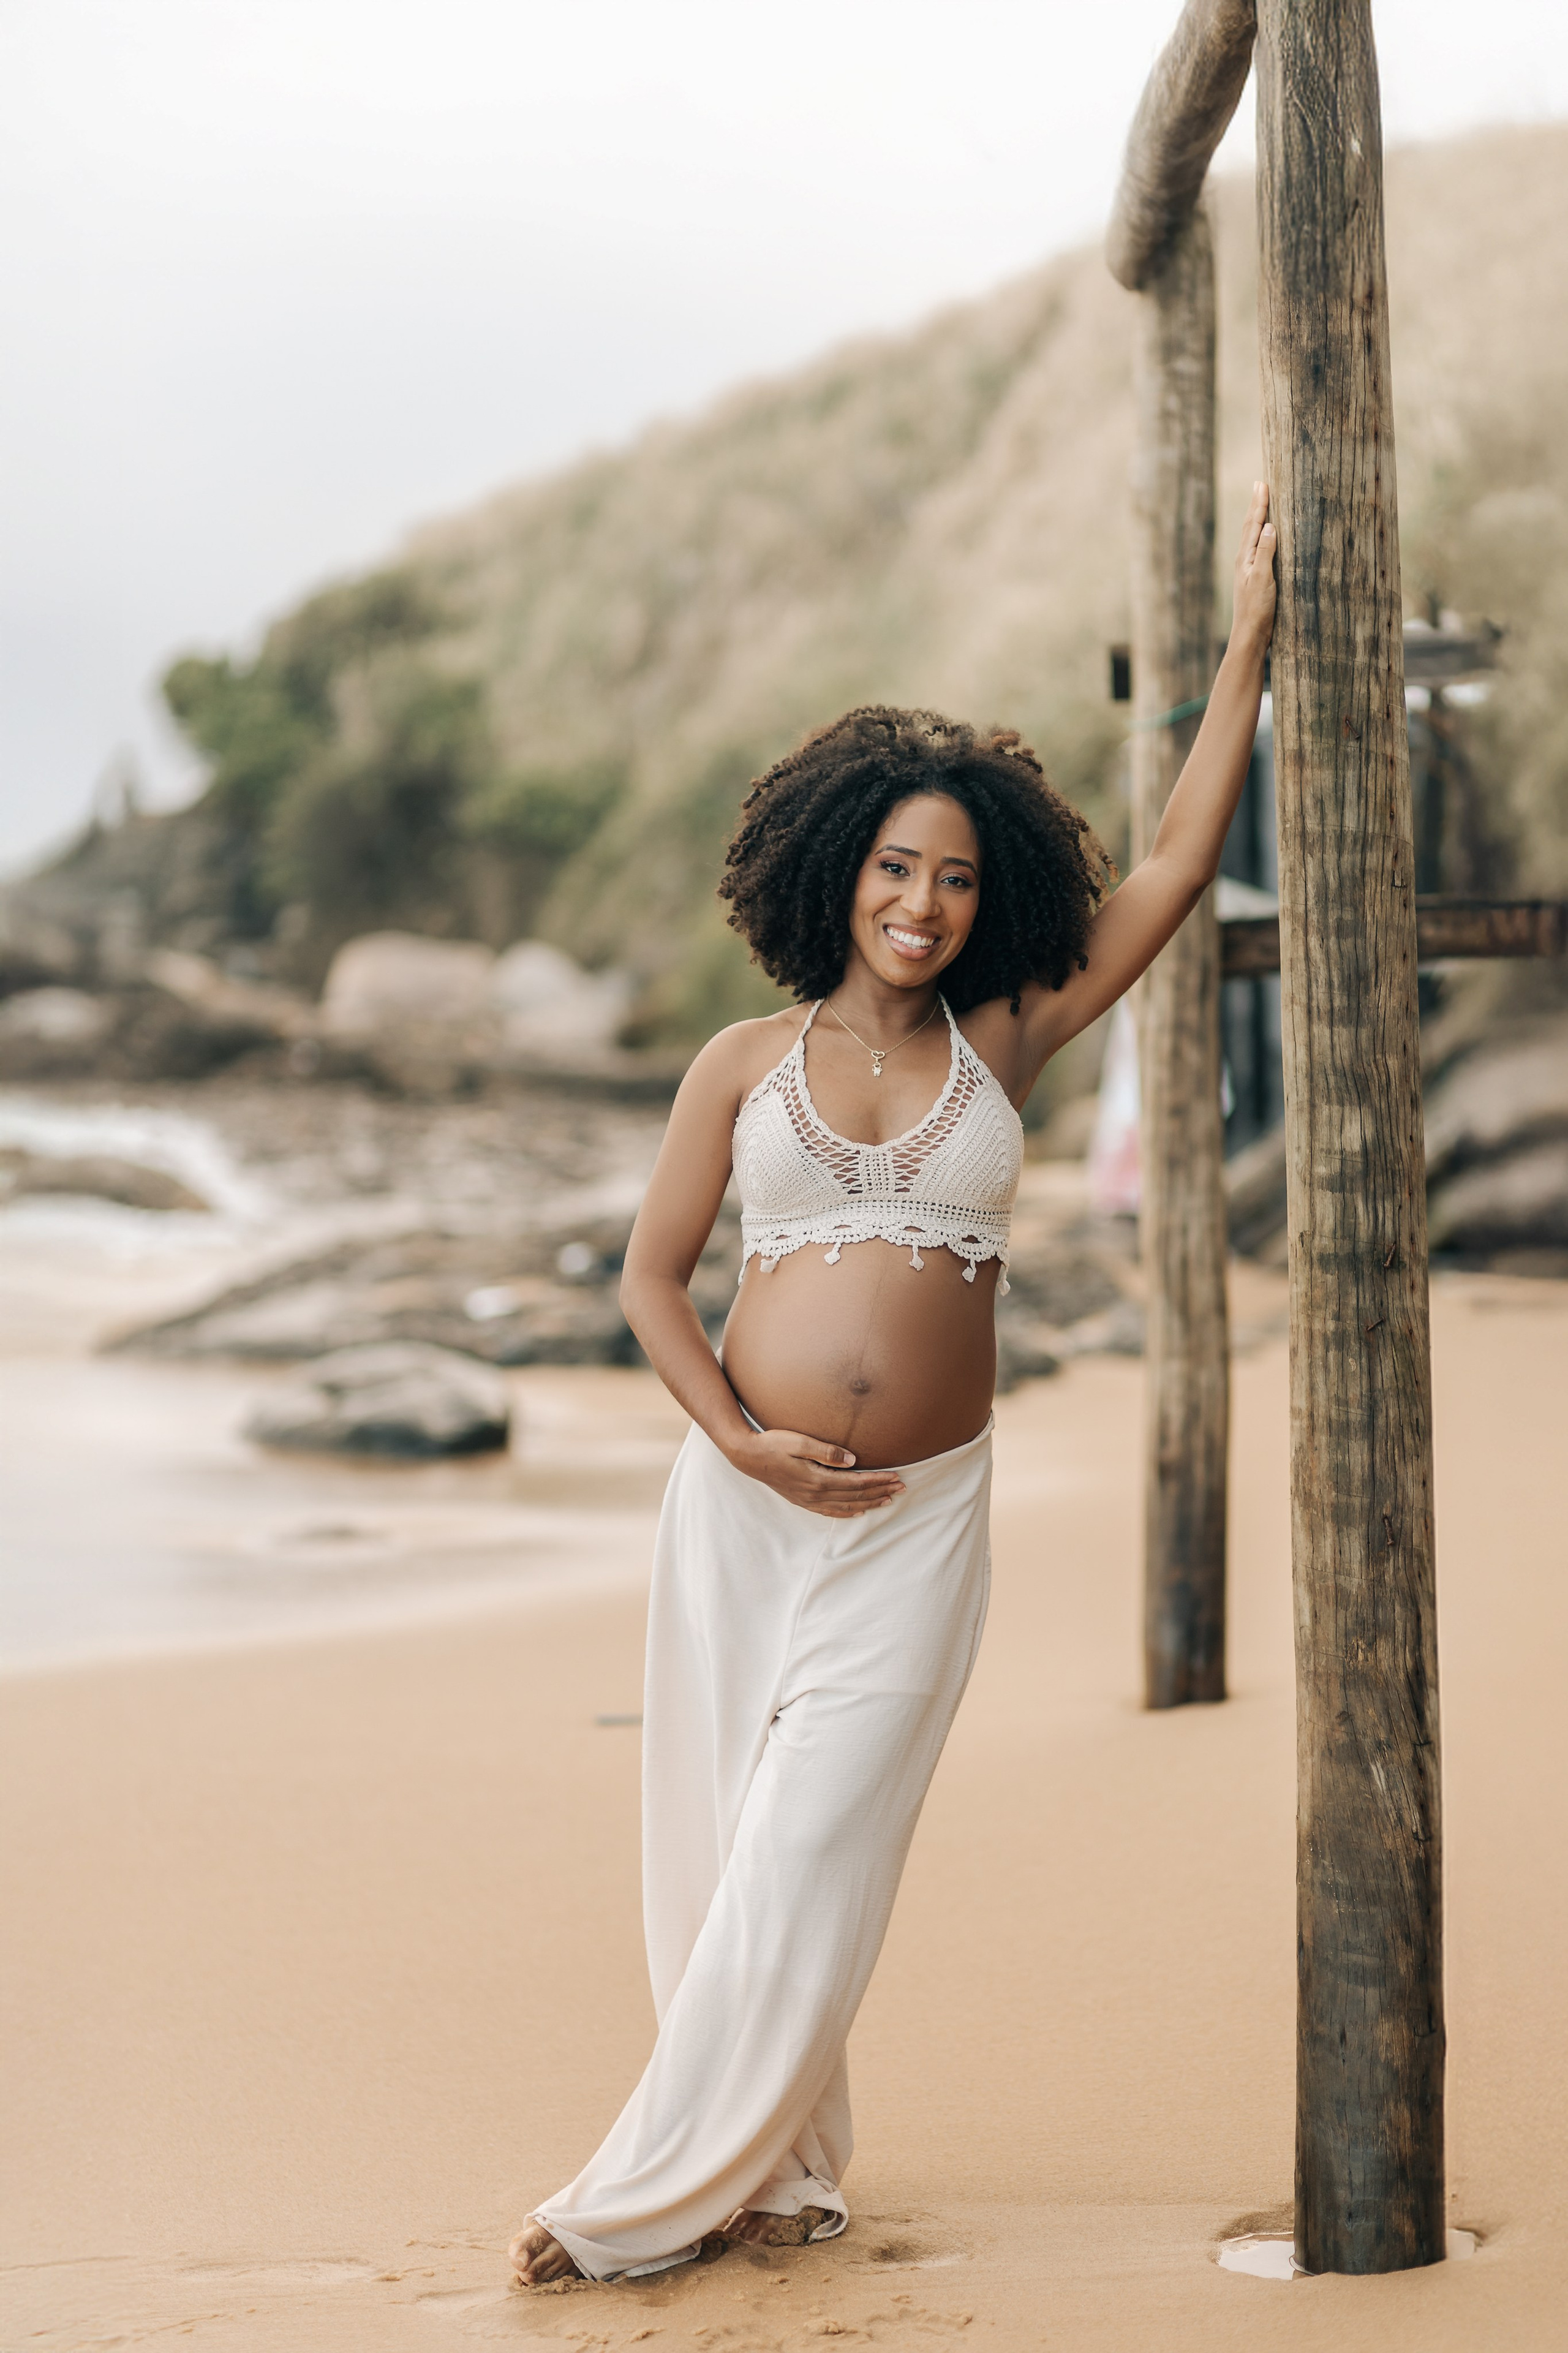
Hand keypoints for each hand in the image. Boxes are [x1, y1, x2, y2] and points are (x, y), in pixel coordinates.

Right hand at [729, 1426, 904, 1517]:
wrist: (748, 1456)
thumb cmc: (773, 1444)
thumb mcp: (800, 1441)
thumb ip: (827, 1452)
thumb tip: (853, 1460)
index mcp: (817, 1479)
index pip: (856, 1483)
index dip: (878, 1481)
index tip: (897, 1477)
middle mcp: (815, 1494)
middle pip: (855, 1497)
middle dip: (880, 1493)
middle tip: (902, 1489)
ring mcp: (808, 1500)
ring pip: (845, 1506)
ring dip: (868, 1503)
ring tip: (888, 1500)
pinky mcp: (802, 1500)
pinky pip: (830, 1512)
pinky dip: (847, 1513)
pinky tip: (857, 1512)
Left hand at [1232, 480, 1276, 652]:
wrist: (1250, 635)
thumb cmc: (1257, 609)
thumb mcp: (1263, 579)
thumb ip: (1265, 552)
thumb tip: (1269, 526)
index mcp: (1245, 557)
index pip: (1254, 524)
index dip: (1259, 504)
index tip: (1263, 483)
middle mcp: (1244, 561)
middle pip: (1251, 527)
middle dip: (1257, 505)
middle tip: (1260, 484)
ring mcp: (1249, 570)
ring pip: (1253, 537)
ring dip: (1258, 518)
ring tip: (1261, 503)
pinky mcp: (1256, 579)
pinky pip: (1258, 549)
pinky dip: (1262, 536)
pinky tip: (1266, 538)